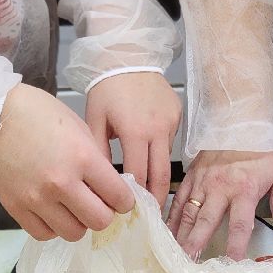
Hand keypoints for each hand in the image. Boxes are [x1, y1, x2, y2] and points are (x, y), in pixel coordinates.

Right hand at [0, 84, 132, 240]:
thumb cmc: (39, 114)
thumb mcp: (78, 128)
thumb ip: (96, 160)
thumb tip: (110, 188)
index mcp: (82, 157)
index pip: (118, 197)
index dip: (125, 200)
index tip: (121, 199)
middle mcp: (61, 182)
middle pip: (100, 221)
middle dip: (104, 214)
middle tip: (98, 203)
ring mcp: (36, 198)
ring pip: (73, 233)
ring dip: (78, 222)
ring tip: (73, 207)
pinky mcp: (16, 207)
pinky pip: (44, 234)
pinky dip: (53, 227)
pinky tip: (52, 211)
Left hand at [85, 71, 181, 209]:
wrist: (129, 56)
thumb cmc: (107, 89)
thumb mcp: (95, 120)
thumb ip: (99, 152)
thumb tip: (100, 182)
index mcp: (136, 131)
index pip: (139, 174)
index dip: (135, 196)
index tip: (130, 212)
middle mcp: (158, 129)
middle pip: (161, 175)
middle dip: (156, 198)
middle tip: (150, 216)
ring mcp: (171, 122)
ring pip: (166, 159)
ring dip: (158, 175)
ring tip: (148, 194)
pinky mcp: (178, 115)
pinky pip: (169, 142)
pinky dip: (159, 153)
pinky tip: (150, 157)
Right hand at [169, 149, 272, 260]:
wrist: (242, 119)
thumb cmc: (262, 149)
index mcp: (244, 190)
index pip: (239, 226)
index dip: (235, 248)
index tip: (231, 268)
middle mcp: (220, 187)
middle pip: (206, 223)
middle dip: (196, 246)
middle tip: (189, 267)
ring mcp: (203, 181)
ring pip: (188, 213)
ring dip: (181, 236)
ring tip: (175, 256)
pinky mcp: (191, 175)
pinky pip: (179, 199)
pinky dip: (171, 217)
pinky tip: (166, 233)